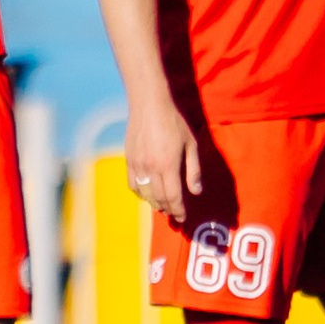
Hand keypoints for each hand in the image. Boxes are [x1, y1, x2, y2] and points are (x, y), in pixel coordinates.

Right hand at [123, 99, 204, 221]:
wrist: (148, 106)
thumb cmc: (174, 123)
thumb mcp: (191, 145)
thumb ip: (194, 170)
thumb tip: (196, 191)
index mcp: (168, 165)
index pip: (173, 196)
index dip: (178, 210)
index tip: (182, 218)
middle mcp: (151, 168)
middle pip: (158, 198)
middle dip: (168, 209)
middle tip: (174, 214)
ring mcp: (137, 165)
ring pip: (144, 193)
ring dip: (153, 203)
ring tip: (162, 206)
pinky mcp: (128, 160)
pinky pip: (132, 183)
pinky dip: (140, 193)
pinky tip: (147, 193)